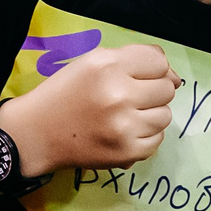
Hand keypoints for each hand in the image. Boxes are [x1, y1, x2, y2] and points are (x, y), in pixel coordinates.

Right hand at [0, 42, 180, 175]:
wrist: (36, 133)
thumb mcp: (92, 62)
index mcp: (107, 65)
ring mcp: (124, 126)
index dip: (154, 69)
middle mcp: (118, 94)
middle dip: (153, 92)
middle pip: (166, 89)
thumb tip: (174, 75)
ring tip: (126, 116)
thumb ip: (133, 59)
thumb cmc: (65, 93)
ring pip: (165, 115)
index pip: (159, 61)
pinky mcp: (127, 151)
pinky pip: (157, 139)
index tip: (141, 77)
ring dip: (151, 115)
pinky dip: (145, 136)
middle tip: (130, 98)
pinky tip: (124, 132)